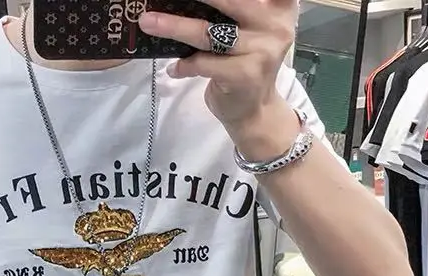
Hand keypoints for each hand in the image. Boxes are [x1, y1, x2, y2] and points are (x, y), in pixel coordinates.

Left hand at [138, 0, 298, 157]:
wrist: (255, 111)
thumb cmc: (245, 65)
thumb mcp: (249, 30)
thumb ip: (232, 11)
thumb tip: (183, 2)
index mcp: (278, 8)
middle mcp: (274, 25)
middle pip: (229, 1)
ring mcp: (261, 51)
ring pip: (208, 33)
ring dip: (174, 27)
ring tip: (149, 22)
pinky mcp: (244, 75)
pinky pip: (203, 63)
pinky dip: (184, 65)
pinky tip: (174, 68)